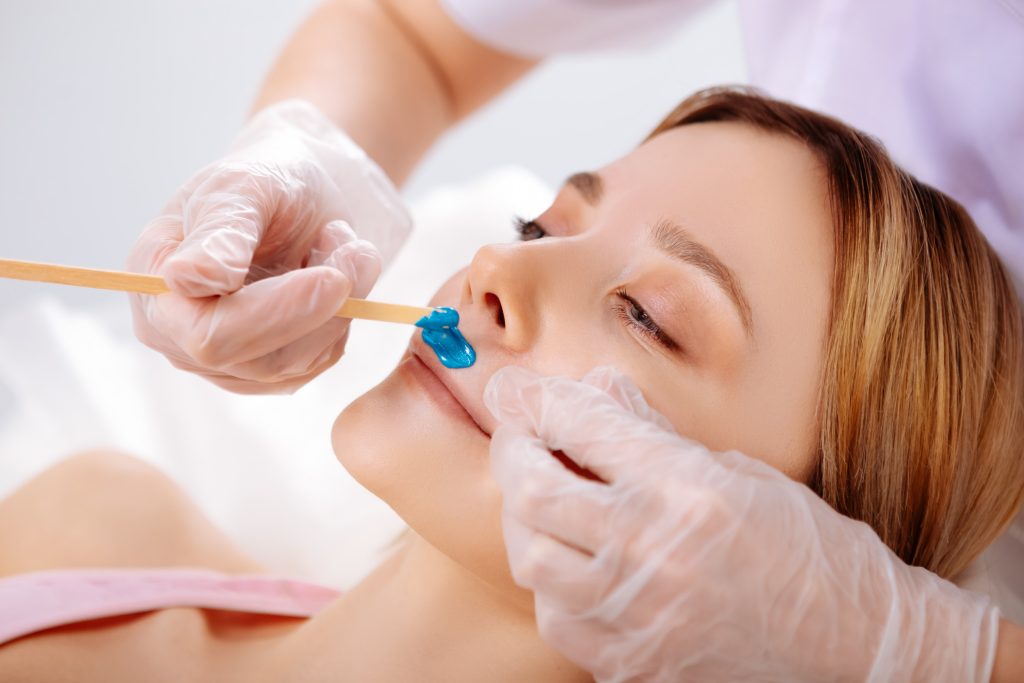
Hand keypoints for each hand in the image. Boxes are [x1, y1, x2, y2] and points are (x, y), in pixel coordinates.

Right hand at [127, 99, 410, 392]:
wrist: (308, 191)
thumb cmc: (269, 178)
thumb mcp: (245, 186)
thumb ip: (219, 230)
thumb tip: (187, 277)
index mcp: (154, 286)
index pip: (207, 334)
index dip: (273, 314)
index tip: (331, 277)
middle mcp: (179, 336)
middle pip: (257, 360)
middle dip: (319, 308)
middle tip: (357, 250)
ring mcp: (225, 360)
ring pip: (298, 363)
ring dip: (340, 303)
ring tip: (341, 241)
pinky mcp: (272, 369)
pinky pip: (321, 360)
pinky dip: (344, 315)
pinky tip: (336, 270)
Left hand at [484, 366, 999, 681]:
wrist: (859, 647)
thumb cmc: (810, 550)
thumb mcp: (738, 472)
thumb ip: (654, 434)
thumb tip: (595, 391)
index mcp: (688, 489)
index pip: (583, 425)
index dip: (540, 400)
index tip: (520, 392)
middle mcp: (654, 551)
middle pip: (534, 491)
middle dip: (513, 453)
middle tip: (519, 439)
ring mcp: (640, 615)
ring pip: (532, 558)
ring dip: (525, 520)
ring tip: (542, 498)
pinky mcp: (635, 663)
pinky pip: (558, 618)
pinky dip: (551, 582)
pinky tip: (571, 561)